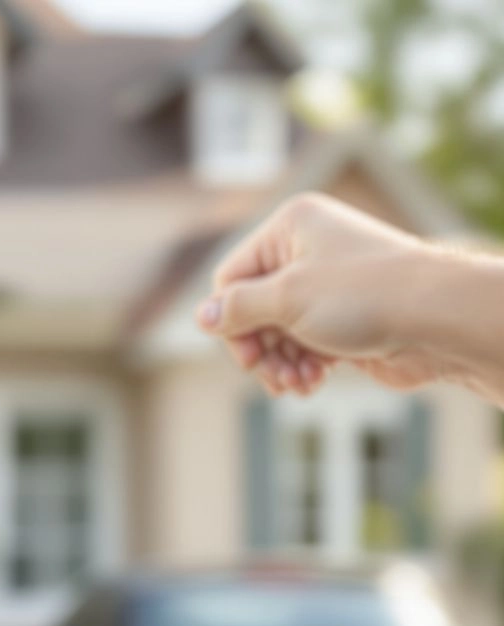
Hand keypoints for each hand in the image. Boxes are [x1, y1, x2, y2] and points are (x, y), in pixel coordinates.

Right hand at [195, 192, 467, 396]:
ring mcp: (326, 288)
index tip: (246, 355)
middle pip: (253, 310)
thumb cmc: (365, 296)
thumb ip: (238, 308)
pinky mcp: (343, 320)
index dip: (231, 320)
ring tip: (297, 385)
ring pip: (277, 334)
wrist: (437, 319)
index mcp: (290, 228)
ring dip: (281, 365)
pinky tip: (314, 383)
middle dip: (260, 349)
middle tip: (272, 376)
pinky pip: (304, 346)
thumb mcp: (287, 298)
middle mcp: (307, 252)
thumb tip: (201, 316)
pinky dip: (303, 367)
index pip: (232, 278)